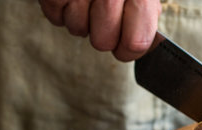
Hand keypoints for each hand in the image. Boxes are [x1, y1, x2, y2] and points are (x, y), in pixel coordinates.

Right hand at [39, 0, 160, 61]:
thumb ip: (146, 13)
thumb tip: (142, 44)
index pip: (134, 43)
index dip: (128, 49)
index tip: (125, 42)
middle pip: (102, 41)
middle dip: (102, 33)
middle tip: (103, 13)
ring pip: (77, 29)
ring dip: (80, 18)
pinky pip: (55, 16)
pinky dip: (61, 8)